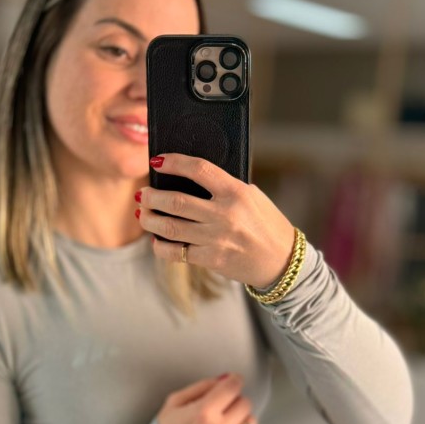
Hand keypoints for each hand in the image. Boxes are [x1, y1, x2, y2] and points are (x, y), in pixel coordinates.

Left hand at [136, 153, 295, 288]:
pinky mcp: (211, 259)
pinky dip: (161, 247)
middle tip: (143, 194)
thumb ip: (225, 188)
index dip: (174, 163)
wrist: (282, 262)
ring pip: (170, 228)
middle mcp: (225, 215)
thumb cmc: (267, 225)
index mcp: (236, 192)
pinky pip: (177, 252)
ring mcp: (216, 239)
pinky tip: (156, 241)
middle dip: (152, 197)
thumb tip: (190, 179)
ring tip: (143, 215)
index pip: (199, 169)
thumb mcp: (253, 198)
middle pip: (176, 201)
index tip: (157, 161)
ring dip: (150, 221)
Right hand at [157, 373, 257, 423]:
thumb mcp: (176, 401)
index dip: (234, 380)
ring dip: (241, 418)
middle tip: (224, 404)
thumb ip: (202, 386)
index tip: (233, 381)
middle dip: (235, 399)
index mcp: (204, 412)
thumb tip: (226, 379)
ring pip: (250, 422)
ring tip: (226, 421)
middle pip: (244, 403)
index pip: (233, 387)